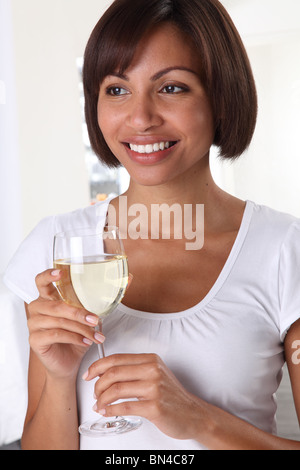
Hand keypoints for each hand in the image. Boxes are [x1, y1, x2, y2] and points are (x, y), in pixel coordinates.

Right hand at [27, 269, 104, 380]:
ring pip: (58, 321)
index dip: (48, 275)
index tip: (60, 273)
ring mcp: (34, 324)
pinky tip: (86, 342)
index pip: (41, 280)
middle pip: (56, 305)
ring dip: (81, 328)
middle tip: (97, 320)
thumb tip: (128, 278)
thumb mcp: (91, 315)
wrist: (68, 364)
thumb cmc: (77, 335)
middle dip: (79, 312)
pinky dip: (74, 338)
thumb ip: (106, 296)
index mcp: (48, 297)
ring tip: (96, 336)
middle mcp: (38, 308)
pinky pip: (56, 334)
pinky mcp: (35, 340)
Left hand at [83, 353, 205, 440]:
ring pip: (116, 390)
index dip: (97, 366)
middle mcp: (152, 370)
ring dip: (102, 399)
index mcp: (150, 359)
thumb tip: (105, 373)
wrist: (193, 414)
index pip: (116, 358)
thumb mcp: (155, 374)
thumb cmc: (171, 395)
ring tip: (99, 405)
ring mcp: (154, 388)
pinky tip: (107, 412)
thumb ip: (134, 370)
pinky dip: (110, 410)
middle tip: (94, 393)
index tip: (89, 374)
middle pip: (113, 373)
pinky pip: (124, 407)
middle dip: (97, 385)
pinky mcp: (154, 407)